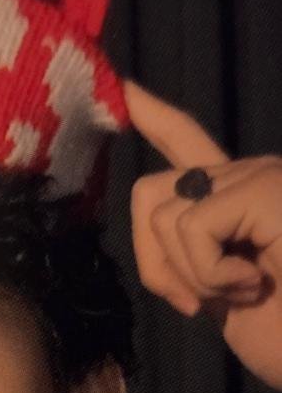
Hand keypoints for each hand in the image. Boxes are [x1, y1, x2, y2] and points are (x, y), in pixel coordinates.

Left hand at [124, 79, 281, 390]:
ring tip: (245, 292)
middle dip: (156, 265)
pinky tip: (254, 286)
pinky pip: (190, 226)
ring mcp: (263, 176)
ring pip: (163, 214)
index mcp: (240, 195)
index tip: (126, 88)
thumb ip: (190, 251)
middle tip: (203, 305)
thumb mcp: (220, 293)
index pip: (186, 142)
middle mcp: (253, 174)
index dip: (153, 116)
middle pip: (150, 193)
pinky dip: (208, 273)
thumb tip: (156, 218)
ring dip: (191, 274)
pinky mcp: (266, 188)